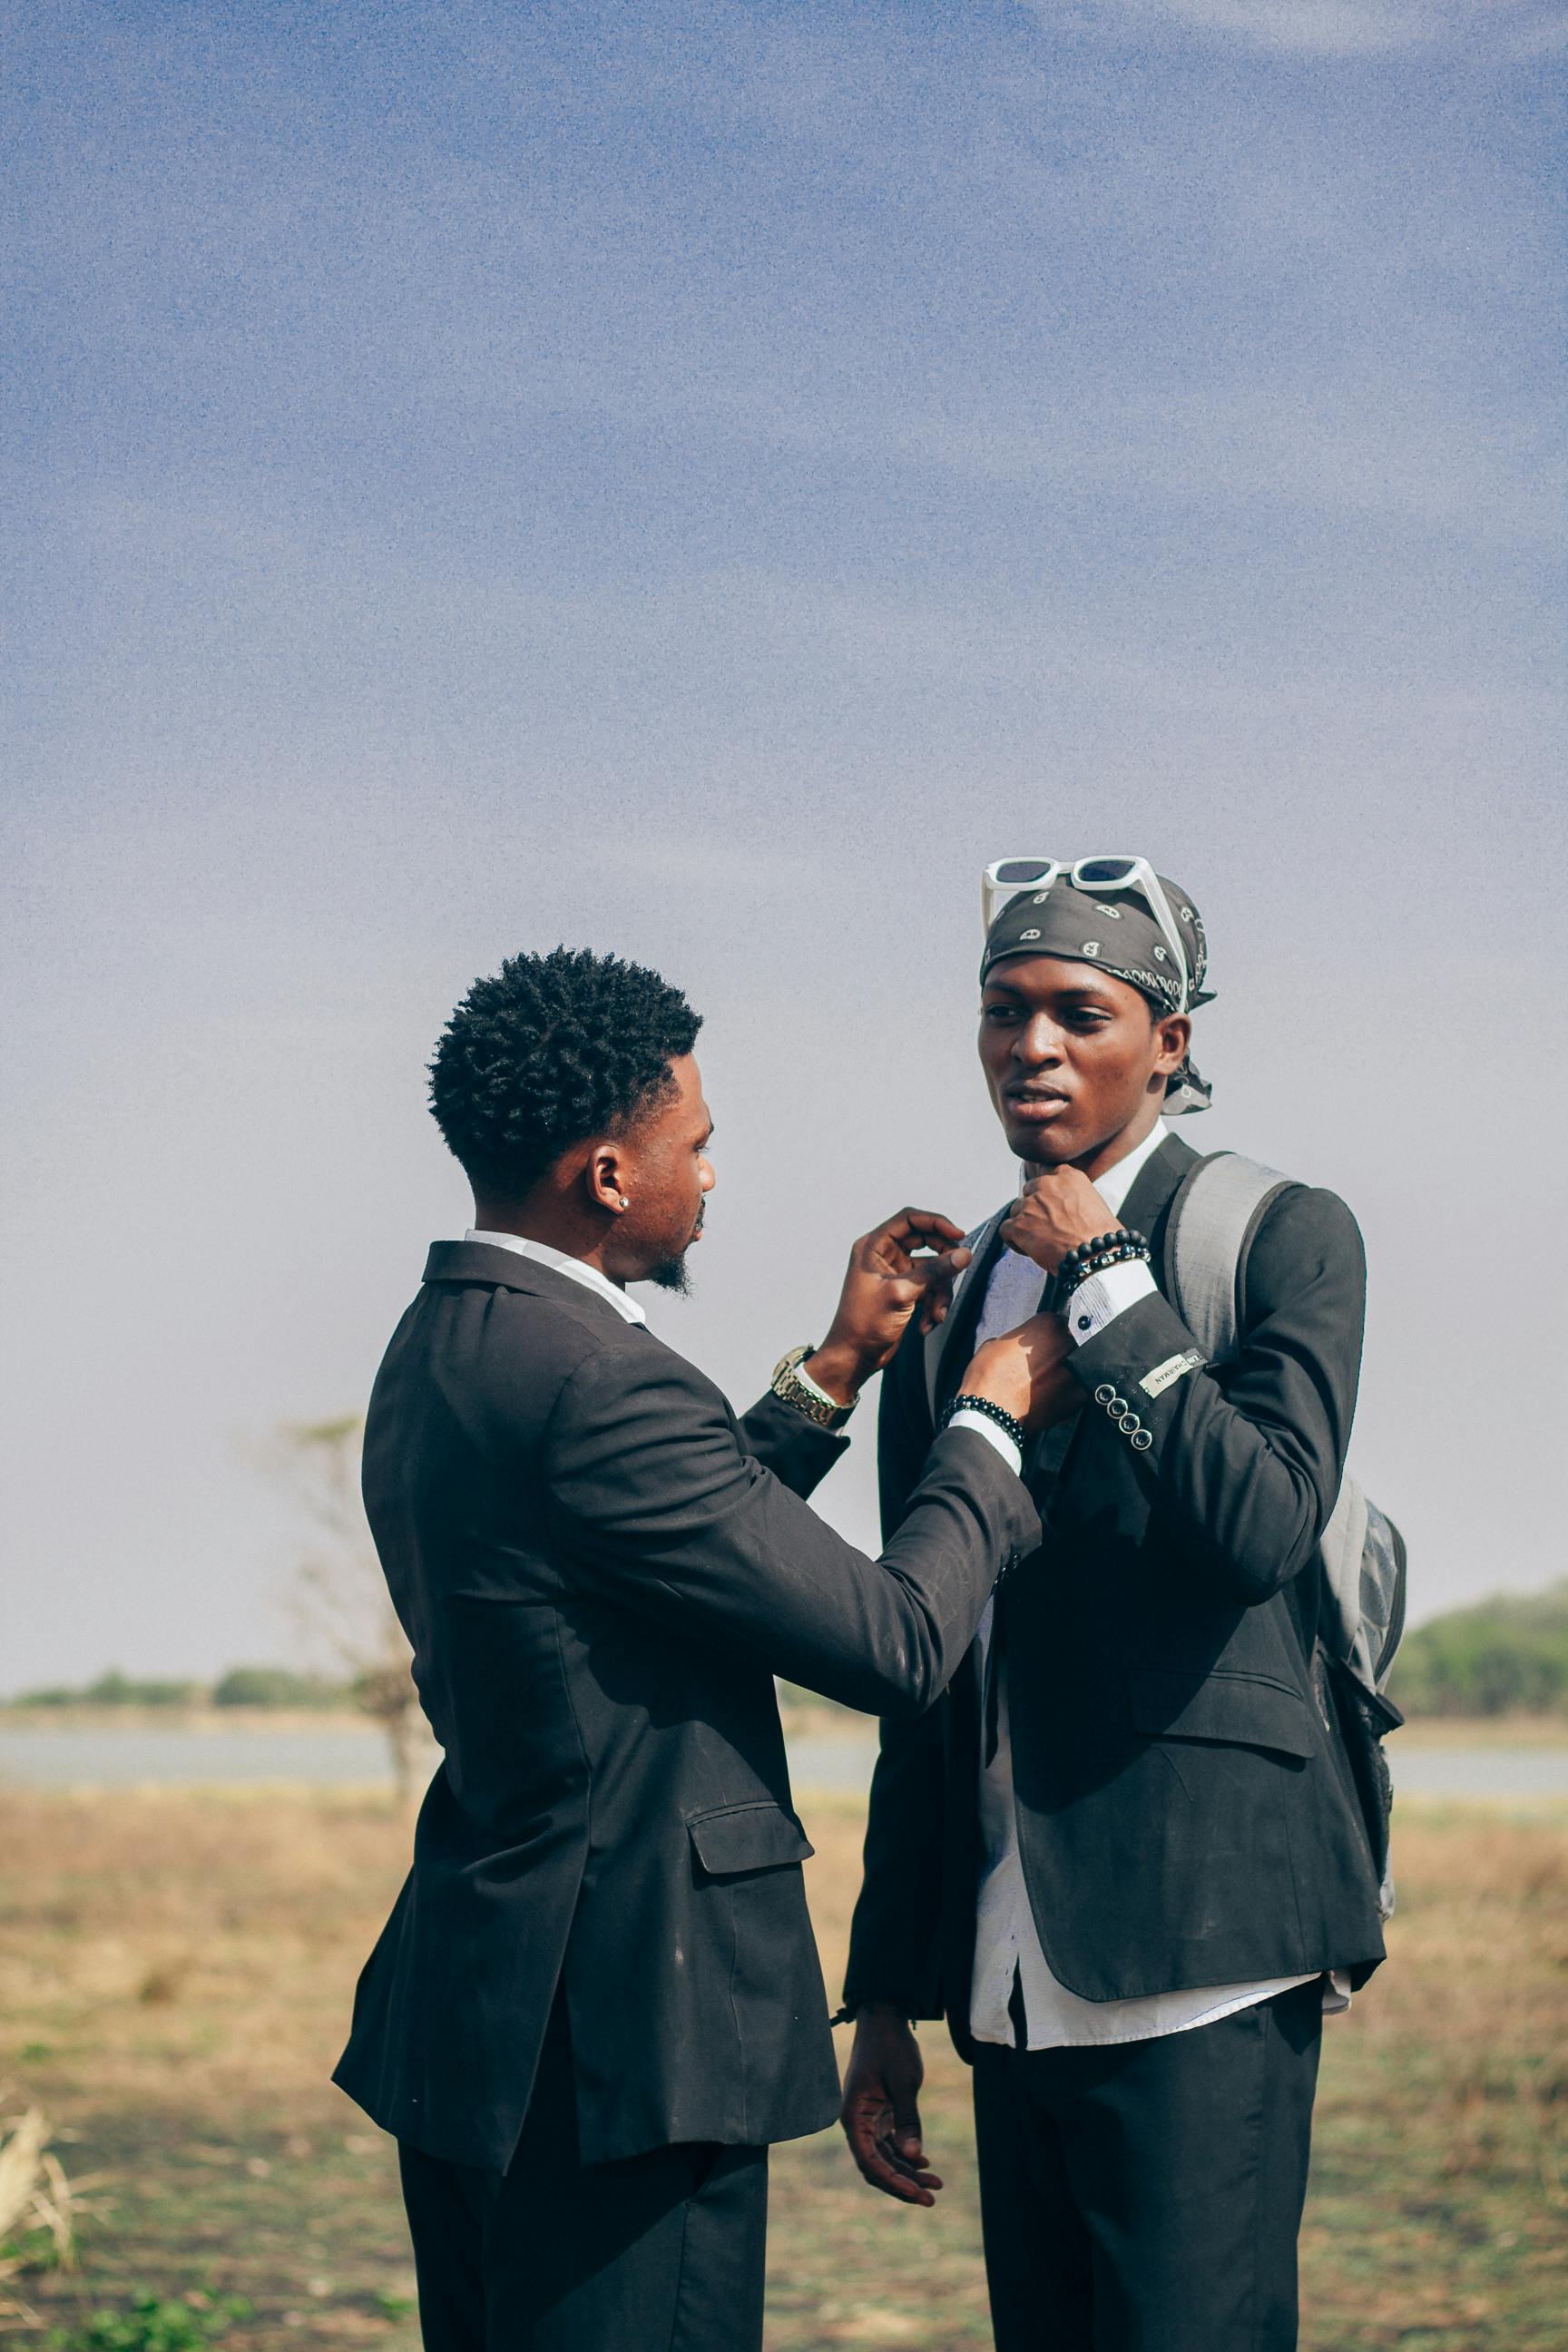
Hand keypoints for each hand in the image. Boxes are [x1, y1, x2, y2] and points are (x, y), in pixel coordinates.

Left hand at [807, 1209, 972, 1405]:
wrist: (854, 1357)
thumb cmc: (865, 1323)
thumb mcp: (902, 1293)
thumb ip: (935, 1271)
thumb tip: (964, 1254)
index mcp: (873, 1247)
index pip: (909, 1219)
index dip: (936, 1223)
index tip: (959, 1236)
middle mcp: (884, 1255)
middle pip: (925, 1241)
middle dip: (943, 1260)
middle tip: (958, 1270)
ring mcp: (895, 1273)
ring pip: (932, 1269)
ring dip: (939, 1292)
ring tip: (936, 1315)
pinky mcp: (904, 1291)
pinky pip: (930, 1288)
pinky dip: (933, 1305)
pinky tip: (927, 1325)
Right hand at [839, 2006, 942, 2205]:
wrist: (885, 2018)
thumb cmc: (890, 2046)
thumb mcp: (903, 2082)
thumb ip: (908, 2119)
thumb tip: (913, 2157)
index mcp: (854, 2116)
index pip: (869, 2161)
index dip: (892, 2181)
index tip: (916, 2193)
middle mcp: (857, 2122)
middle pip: (876, 2166)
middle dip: (902, 2185)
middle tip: (931, 2198)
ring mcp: (868, 2119)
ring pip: (885, 2158)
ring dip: (907, 2173)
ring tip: (936, 2185)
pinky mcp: (879, 2114)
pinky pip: (890, 2144)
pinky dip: (906, 2156)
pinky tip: (925, 2164)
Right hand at [962, 1311, 1080, 1432]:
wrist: (992, 1416)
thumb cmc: (989, 1380)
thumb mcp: (995, 1344)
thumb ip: (1016, 1338)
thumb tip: (1021, 1344)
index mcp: (1047, 1325)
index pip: (1056, 1322)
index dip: (1046, 1335)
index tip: (1041, 1344)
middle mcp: (1067, 1343)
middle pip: (1071, 1341)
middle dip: (1059, 1351)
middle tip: (1042, 1364)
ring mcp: (1076, 1369)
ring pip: (1078, 1365)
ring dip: (1065, 1370)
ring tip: (1046, 1381)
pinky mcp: (1080, 1395)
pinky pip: (1078, 1388)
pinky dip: (1067, 1391)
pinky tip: (1050, 1395)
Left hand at [1000, 1166, 1117, 1275]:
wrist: (1095, 1255)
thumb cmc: (1101, 1235)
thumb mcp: (1094, 1202)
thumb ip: (1074, 1197)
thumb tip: (1066, 1207)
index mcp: (1067, 1176)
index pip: (1046, 1176)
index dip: (1047, 1194)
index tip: (1052, 1207)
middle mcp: (1046, 1185)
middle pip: (1029, 1192)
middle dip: (1034, 1209)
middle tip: (1047, 1227)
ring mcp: (1030, 1204)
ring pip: (1016, 1210)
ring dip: (1024, 1225)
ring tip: (1040, 1242)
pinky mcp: (1018, 1225)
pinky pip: (1006, 1230)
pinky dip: (1014, 1241)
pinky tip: (1029, 1250)